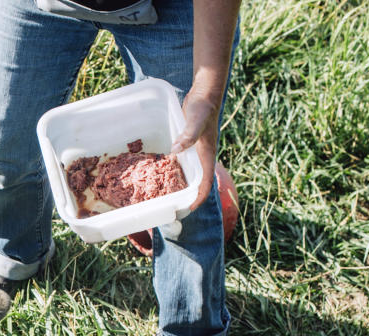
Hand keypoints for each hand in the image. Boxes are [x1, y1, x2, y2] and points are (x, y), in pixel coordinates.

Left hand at [171, 85, 221, 211]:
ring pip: (190, 174)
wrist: (205, 94)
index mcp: (207, 156)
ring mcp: (196, 152)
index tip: (187, 209)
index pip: (205, 184)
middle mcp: (202, 157)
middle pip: (197, 183)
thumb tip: (176, 151)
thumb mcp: (196, 120)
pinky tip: (161, 172)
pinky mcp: (189, 146)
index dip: (198, 198)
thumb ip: (188, 135)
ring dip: (181, 185)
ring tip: (165, 195)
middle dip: (188, 196)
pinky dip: (175, 170)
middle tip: (172, 207)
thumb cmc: (203, 107)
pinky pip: (183, 163)